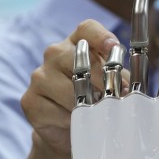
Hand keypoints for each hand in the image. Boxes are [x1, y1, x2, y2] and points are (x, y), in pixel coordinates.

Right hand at [21, 19, 120, 156]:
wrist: (66, 129)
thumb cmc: (93, 99)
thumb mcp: (111, 84)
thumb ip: (120, 79)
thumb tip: (127, 88)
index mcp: (78, 43)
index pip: (87, 30)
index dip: (102, 37)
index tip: (114, 48)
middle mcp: (55, 53)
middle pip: (80, 60)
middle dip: (102, 81)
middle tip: (113, 98)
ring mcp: (40, 75)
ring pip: (70, 90)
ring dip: (87, 106)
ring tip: (94, 114)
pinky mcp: (30, 100)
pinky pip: (57, 112)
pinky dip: (70, 120)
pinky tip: (73, 122)